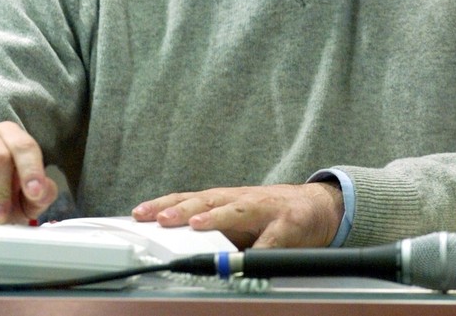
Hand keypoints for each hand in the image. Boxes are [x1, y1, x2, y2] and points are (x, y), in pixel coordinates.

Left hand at [132, 182, 343, 248]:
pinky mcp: (288, 224)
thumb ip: (212, 228)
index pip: (188, 199)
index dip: (163, 205)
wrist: (316, 205)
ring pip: (237, 210)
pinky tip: (249, 256)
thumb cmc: (270, 214)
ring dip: (216, 217)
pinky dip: (260, 247)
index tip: (139, 214)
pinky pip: (273, 239)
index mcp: (225, 200)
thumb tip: (175, 243)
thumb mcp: (237, 218)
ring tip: (196, 224)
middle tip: (161, 220)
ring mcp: (265, 209)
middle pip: (207, 200)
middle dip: (182, 209)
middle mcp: (241, 200)